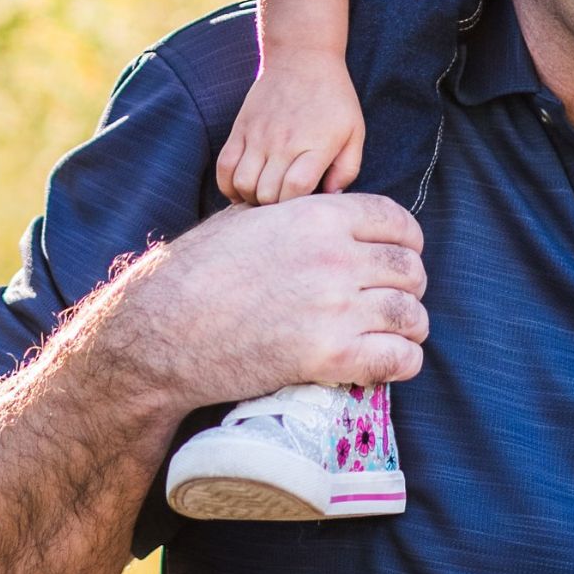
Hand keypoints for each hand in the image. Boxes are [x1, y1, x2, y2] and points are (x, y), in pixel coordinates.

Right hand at [141, 192, 428, 404]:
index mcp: (319, 216)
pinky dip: (401, 362)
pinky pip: (397, 358)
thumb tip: (316, 212)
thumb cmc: (195, 272)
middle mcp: (336, 257)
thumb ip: (292, 213)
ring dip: (409, 327)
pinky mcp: (328, 355)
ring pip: (410, 315)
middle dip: (408, 286)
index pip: (397, 221)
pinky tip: (389, 362)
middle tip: (394, 301)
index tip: (402, 256)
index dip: (407, 241)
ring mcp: (335, 306)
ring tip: (395, 335)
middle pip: (410, 268)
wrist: (162, 330)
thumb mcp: (246, 219)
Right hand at [216, 48, 364, 204]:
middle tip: (284, 204)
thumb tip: (330, 198)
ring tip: (265, 195)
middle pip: (267, 194)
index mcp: (315, 145)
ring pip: (243, 184)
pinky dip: (229, 185)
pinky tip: (243, 187)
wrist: (302, 57)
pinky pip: (224, 168)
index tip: (302, 205)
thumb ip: (347, 169)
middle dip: (275, 208)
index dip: (295, 207)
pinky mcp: (240, 129)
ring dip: (251, 198)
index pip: (294, 191)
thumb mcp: (355, 131)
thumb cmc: (334, 98)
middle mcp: (284, 143)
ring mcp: (258, 136)